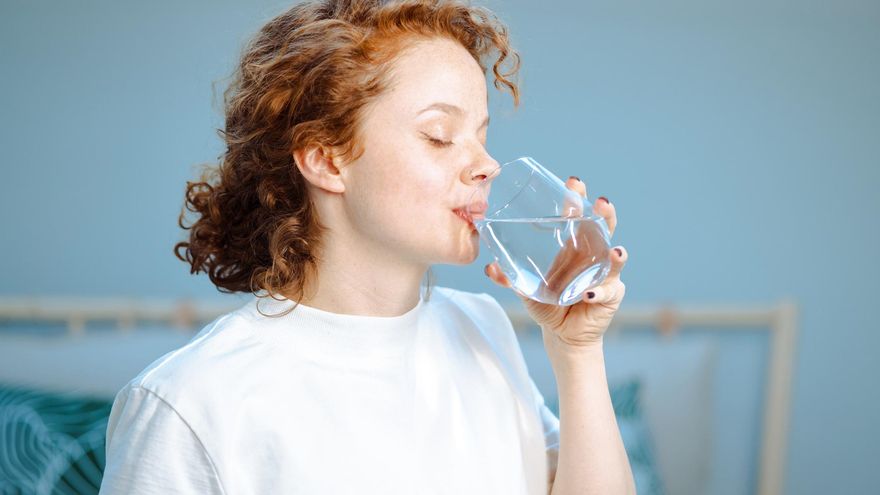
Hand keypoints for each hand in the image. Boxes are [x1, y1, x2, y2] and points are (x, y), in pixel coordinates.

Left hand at [484, 177, 627, 353]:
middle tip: (600, 202)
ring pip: (614, 259)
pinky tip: (590, 293)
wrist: (561, 332)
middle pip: (603, 228)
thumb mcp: (526, 288)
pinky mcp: (610, 296)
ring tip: (614, 250)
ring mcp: (604, 274)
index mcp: (573, 244)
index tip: (573, 183)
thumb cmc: (547, 302)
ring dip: (615, 254)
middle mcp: (593, 254)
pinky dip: (599, 292)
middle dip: (604, 214)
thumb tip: (490, 268)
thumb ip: (510, 278)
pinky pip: (608, 292)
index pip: (579, 214)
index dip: (577, 198)